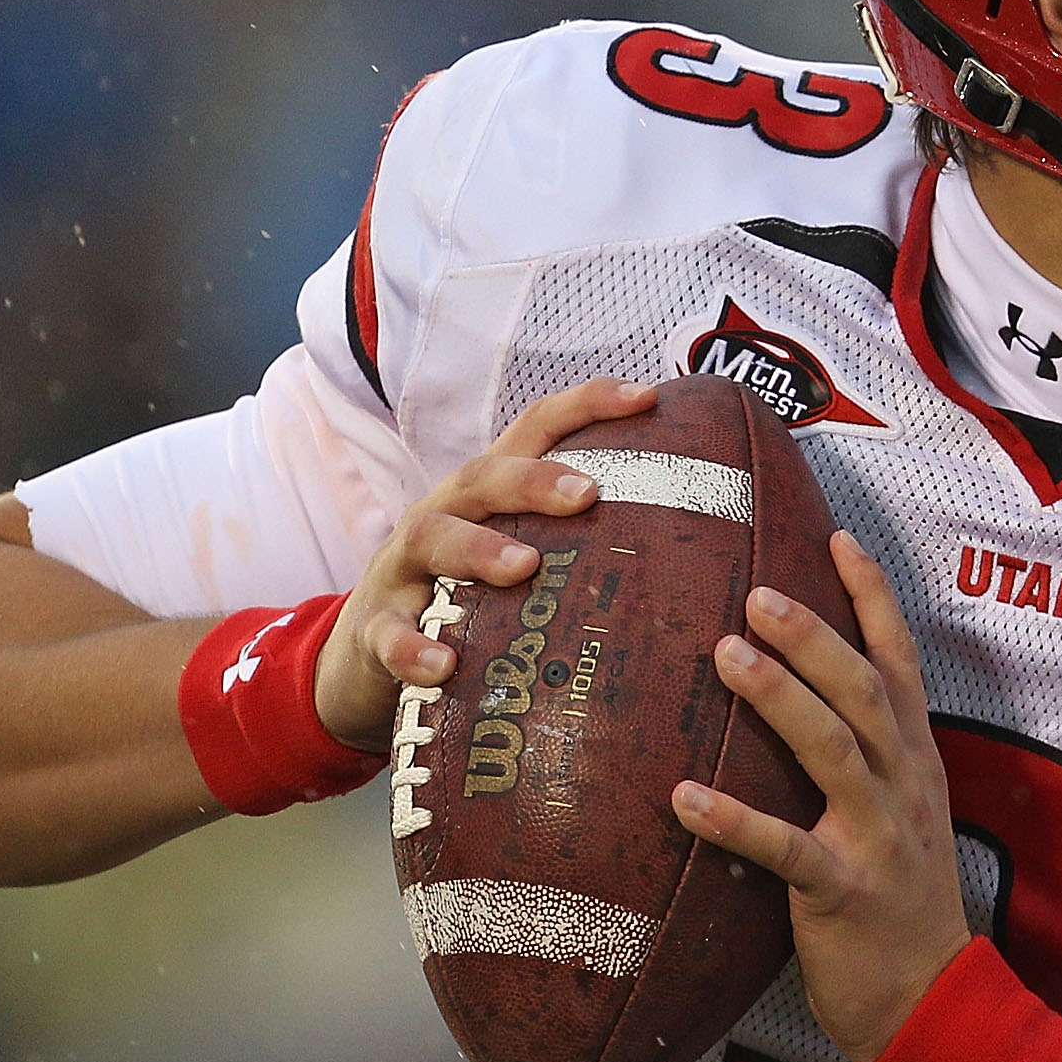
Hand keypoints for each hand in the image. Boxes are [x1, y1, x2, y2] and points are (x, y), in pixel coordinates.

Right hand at [313, 377, 657, 750]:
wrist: (366, 657)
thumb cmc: (469, 597)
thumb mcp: (517, 556)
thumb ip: (584, 542)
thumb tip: (695, 549)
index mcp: (487, 491)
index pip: (536, 428)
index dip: (588, 405)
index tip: (649, 397)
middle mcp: (444, 512)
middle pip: (484, 477)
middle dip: (534, 478)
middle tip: (587, 493)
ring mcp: (403, 567)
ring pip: (432, 538)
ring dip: (478, 550)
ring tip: (524, 567)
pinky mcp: (375, 626)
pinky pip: (390, 634)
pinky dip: (414, 648)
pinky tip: (444, 665)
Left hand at [672, 532, 969, 1061]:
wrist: (933, 1002)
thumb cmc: (898, 904)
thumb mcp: (898, 814)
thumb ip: (861, 758)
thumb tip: (792, 699)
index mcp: (915, 760)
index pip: (900, 661)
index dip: (872, 597)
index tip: (836, 535)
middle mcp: (904, 785)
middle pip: (865, 691)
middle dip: (814, 636)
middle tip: (757, 591)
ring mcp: (878, 837)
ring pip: (835, 750)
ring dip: (780, 698)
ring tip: (724, 655)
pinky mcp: (845, 892)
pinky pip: (786, 849)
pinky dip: (735, 820)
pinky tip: (684, 799)